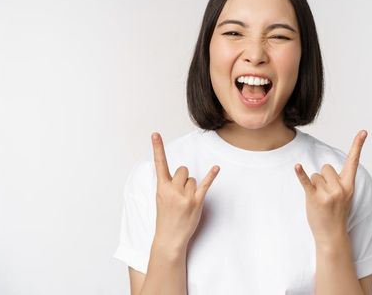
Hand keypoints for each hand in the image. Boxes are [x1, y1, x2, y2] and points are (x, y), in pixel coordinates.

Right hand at [150, 132, 219, 249]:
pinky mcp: (197, 201)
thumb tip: (182, 174)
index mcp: (161, 188)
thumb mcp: (161, 199)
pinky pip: (205, 184)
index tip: (155, 134)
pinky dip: (212, 175)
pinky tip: (216, 168)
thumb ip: (168, 185)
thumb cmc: (166, 217)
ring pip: (192, 179)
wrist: (169, 237)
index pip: (159, 164)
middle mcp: (172, 190)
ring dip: (191, 188)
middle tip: (180, 195)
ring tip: (185, 202)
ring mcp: (185, 196)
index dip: (157, 148)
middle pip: (183, 170)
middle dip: (183, 179)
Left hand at [294, 130, 366, 244]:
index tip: (364, 131)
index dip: (358, 145)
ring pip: (315, 175)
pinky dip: (300, 174)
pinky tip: (297, 166)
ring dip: (313, 186)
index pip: (354, 162)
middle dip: (322, 179)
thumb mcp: (344, 196)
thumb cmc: (336, 214)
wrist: (331, 236)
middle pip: (325, 168)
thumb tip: (324, 168)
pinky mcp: (315, 198)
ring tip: (319, 200)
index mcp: (349, 186)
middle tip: (325, 196)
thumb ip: (337, 181)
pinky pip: (306, 181)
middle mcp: (340, 188)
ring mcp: (328, 194)